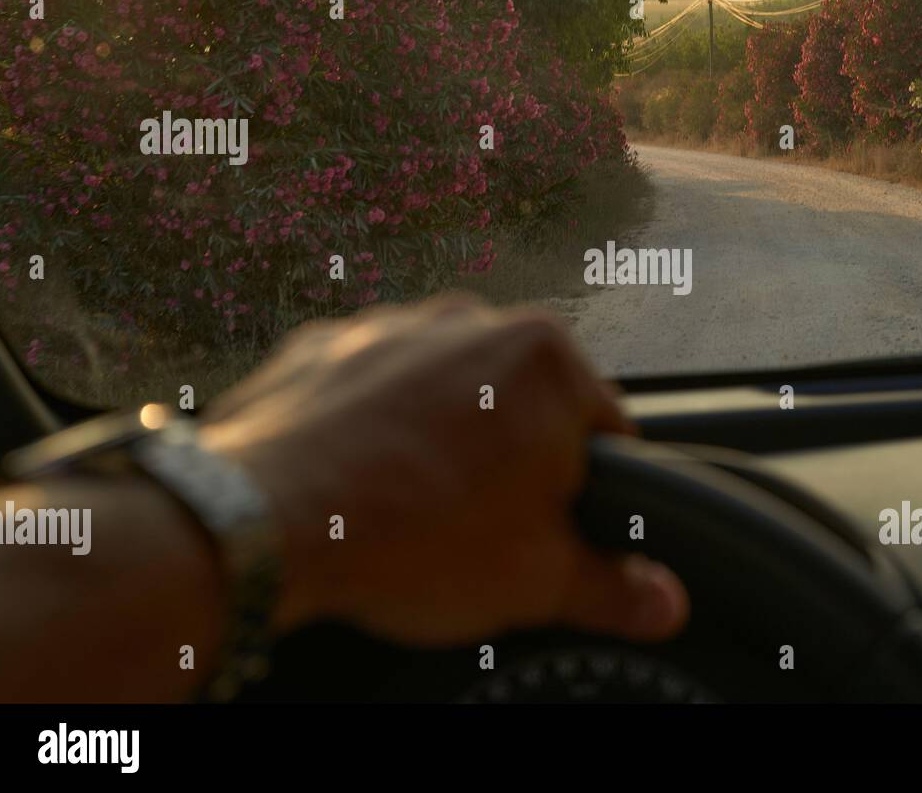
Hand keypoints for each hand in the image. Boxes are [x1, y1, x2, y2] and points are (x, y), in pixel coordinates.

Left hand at [197, 295, 688, 645]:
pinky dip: (377, 429)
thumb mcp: (536, 583)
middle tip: (479, 530)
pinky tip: (361, 484)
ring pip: (448, 393)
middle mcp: (474, 322)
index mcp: (546, 360)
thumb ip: (615, 589)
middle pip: (523, 405)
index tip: (558, 531)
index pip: (606, 430)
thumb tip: (663, 601)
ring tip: (414, 511)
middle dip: (511, 464)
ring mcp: (393, 328)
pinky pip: (375, 390)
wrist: (258, 521)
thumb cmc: (410, 538)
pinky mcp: (328, 346)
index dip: (588, 494)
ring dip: (444, 442)